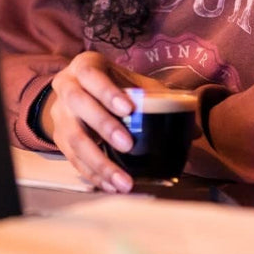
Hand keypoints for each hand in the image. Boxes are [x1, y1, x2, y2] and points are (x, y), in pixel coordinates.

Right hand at [44, 52, 153, 193]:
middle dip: (103, 125)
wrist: (78, 91)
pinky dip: (93, 175)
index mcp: (84, 67)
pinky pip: (73, 159)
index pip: (90, 75)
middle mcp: (66, 87)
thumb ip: (159, 99)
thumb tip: (194, 130)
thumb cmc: (111, 84)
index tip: (129, 109)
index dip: (107, 92)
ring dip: (98, 162)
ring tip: (124, 182)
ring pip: (73, 138)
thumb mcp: (131, 81)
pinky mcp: (60, 139)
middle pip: (78, 104)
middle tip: (127, 145)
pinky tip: (112, 187)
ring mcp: (60, 115)